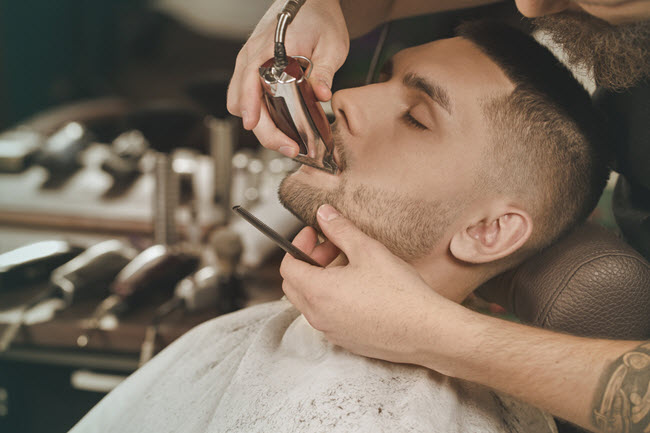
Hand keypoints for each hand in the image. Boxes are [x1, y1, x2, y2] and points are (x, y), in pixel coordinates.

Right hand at [226, 0, 348, 156]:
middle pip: (241, 103)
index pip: (250, 82)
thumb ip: (325, 70)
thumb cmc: (319, 16)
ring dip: (260, 124)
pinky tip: (280, 122)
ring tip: (286, 138)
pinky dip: (259, 113)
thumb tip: (322, 95)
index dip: (252, 108)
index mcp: (268, 48)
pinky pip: (246, 97)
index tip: (258, 127)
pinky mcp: (253, 68)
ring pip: (239, 102)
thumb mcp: (331, 44)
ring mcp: (249, 62)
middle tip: (290, 146)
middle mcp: (251, 56)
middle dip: (263, 130)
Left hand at [280, 204, 444, 365]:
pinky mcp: (346, 341)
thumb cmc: (400, 293)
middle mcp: (318, 316)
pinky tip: (361, 288)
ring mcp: (331, 331)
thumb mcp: (368, 250)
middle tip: (333, 248)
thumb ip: (341, 230)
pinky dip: (333, 298)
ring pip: (312, 301)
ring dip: (322, 280)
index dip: (298, 245)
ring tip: (351, 266)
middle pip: (295, 285)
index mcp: (318, 292)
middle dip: (309, 261)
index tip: (315, 234)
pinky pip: (328, 316)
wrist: (426, 331)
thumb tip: (324, 215)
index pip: (288, 267)